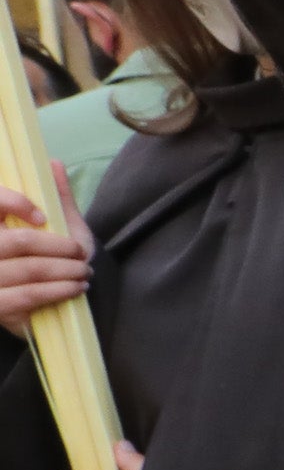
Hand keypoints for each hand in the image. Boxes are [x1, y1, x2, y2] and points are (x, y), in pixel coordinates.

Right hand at [0, 189, 90, 332]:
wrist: (52, 307)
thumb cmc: (52, 259)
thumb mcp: (59, 225)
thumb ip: (56, 196)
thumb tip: (54, 163)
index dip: (13, 203)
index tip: (41, 216)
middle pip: (18, 242)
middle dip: (59, 248)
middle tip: (80, 255)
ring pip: (28, 269)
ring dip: (66, 270)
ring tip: (84, 272)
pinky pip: (28, 295)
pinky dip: (59, 290)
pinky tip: (76, 288)